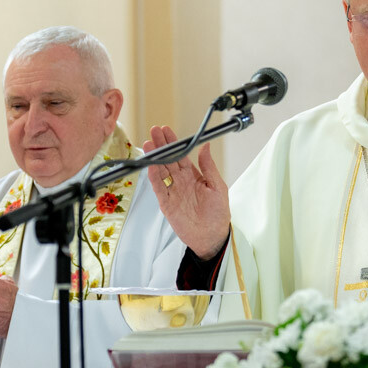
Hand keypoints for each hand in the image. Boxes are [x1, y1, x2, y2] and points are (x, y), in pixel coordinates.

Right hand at [145, 125, 230, 258]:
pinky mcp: (166, 204)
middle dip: (161, 145)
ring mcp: (172, 192)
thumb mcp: (217, 187)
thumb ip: (209, 167)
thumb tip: (205, 146)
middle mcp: (181, 182)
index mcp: (193, 176)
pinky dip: (154, 177)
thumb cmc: (218, 214)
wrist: (212, 237)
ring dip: (154, 158)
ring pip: (160, 171)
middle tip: (154, 131)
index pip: (181, 155)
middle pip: (168, 160)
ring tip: (149, 144)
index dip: (173, 142)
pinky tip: (151, 166)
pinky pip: (159, 188)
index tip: (166, 130)